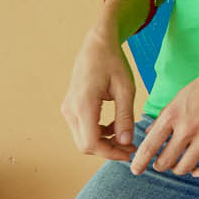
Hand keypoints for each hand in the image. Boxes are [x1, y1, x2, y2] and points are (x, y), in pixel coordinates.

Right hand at [61, 28, 137, 160]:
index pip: (91, 143)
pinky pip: (82, 129)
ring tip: (126, 137)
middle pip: (85, 145)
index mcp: (83, 105)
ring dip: (103, 142)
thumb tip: (125, 141)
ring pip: (82, 139)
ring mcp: (67, 109)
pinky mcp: (70, 108)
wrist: (96, 45)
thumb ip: (125, 116)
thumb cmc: (113, 63)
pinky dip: (98, 133)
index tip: (129, 153)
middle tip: (131, 147)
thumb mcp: (125, 89)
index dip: (110, 153)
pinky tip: (115, 127)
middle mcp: (70, 110)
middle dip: (108, 150)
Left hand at [130, 58, 198, 176]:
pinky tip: (196, 169)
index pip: (149, 145)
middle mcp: (186, 128)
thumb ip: (164, 116)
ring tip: (178, 166)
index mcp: (172, 115)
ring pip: (184, 167)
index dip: (139, 161)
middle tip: (161, 164)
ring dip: (178, 170)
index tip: (135, 170)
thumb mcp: (180, 96)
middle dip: (160, 166)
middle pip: (165, 161)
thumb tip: (149, 132)